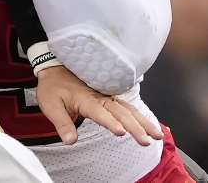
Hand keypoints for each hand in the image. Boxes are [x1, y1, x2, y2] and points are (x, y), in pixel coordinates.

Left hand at [35, 65, 161, 146]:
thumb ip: (61, 123)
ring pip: (128, 109)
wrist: (54, 67)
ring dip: (143, 121)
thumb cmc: (53, 87)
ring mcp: (106, 96)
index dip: (110, 122)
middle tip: (147, 140)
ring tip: (156, 134)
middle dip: (135, 127)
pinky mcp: (109, 96)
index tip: (121, 131)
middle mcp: (100, 97)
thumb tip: (70, 141)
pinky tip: (149, 124)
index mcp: (86, 99)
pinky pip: (127, 106)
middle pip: (121, 112)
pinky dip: (139, 115)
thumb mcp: (50, 104)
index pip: (100, 113)